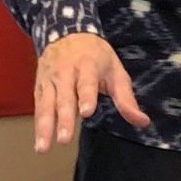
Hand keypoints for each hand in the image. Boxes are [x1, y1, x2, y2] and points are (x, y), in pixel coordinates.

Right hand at [33, 32, 151, 152]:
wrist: (66, 32)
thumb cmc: (96, 57)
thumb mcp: (115, 72)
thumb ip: (126, 99)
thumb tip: (142, 122)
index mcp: (87, 65)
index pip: (87, 82)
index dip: (86, 96)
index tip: (86, 112)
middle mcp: (65, 72)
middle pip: (65, 97)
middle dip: (64, 118)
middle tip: (64, 139)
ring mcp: (50, 79)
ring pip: (46, 104)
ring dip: (45, 127)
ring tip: (43, 147)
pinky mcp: (39, 86)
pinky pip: (38, 107)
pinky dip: (38, 125)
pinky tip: (39, 143)